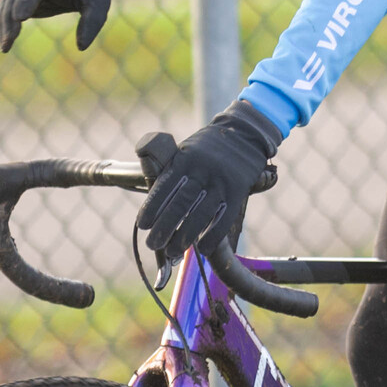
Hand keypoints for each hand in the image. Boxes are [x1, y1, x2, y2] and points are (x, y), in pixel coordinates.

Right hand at [0, 0, 127, 53]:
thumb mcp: (100, 5)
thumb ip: (91, 24)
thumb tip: (80, 47)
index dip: (26, 1)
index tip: (19, 18)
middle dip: (9, 20)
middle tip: (7, 44)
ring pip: (8, 1)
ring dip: (2, 24)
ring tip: (4, 48)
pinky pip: (8, 5)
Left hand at [138, 101, 280, 265]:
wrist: (243, 134)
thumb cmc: (207, 150)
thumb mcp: (186, 151)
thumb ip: (171, 172)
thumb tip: (154, 205)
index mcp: (184, 160)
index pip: (164, 187)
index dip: (152, 207)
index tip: (142, 225)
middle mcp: (202, 171)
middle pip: (181, 204)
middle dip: (164, 227)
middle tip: (152, 244)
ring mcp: (221, 182)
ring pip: (201, 214)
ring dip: (185, 236)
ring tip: (172, 252)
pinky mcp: (237, 191)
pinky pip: (224, 218)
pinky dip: (213, 236)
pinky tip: (203, 250)